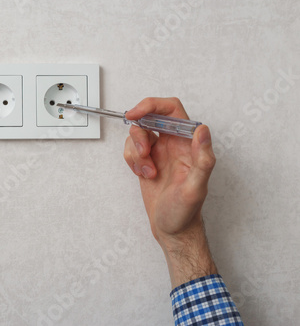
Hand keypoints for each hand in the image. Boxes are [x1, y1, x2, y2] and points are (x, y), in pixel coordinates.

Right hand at [123, 97, 216, 287]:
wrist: (172, 230)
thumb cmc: (186, 213)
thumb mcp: (196, 189)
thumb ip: (203, 159)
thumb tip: (203, 130)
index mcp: (188, 144)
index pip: (171, 110)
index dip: (152, 105)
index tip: (137, 114)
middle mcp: (174, 144)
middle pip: (149, 119)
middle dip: (140, 134)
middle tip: (143, 153)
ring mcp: (159, 152)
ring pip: (138, 135)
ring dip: (136, 152)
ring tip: (146, 171)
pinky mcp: (147, 161)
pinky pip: (132, 150)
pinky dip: (132, 161)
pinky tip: (143, 175)